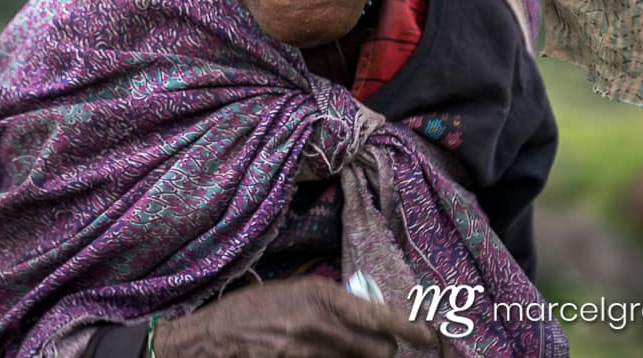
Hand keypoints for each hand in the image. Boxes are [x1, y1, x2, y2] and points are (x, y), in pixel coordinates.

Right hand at [152, 275, 438, 357]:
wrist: (214, 338)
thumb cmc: (251, 308)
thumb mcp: (293, 290)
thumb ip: (330, 301)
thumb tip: (365, 312)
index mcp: (319, 296)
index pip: (379, 317)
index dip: (410, 329)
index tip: (428, 335)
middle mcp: (320, 325)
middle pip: (380, 350)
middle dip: (385, 350)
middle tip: (379, 345)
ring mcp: (311, 353)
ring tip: (344, 348)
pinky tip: (328, 355)